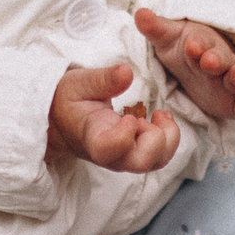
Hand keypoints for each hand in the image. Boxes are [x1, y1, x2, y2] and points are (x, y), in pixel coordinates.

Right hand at [47, 62, 180, 174]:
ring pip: (158, 161)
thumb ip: (103, 79)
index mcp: (92, 138)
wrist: (64, 122)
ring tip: (158, 114)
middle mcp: (111, 155)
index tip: (128, 116)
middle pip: (141, 162)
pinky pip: (162, 155)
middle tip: (143, 117)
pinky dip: (170, 136)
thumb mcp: (79, 83)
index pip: (109, 149)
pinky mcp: (137, 155)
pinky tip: (159, 117)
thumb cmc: (71, 101)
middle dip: (155, 136)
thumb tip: (126, 72)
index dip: (124, 135)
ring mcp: (126, 158)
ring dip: (167, 136)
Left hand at [136, 8, 234, 123]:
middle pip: (221, 59)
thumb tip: (139, 13)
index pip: (201, 44)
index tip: (190, 45)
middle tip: (209, 61)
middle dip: (216, 60)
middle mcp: (219, 60)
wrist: (198, 62)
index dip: (196, 45)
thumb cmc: (183, 48)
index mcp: (202, 45)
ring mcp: (228, 80)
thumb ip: (155, 29)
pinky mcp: (234, 100)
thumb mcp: (167, 39)